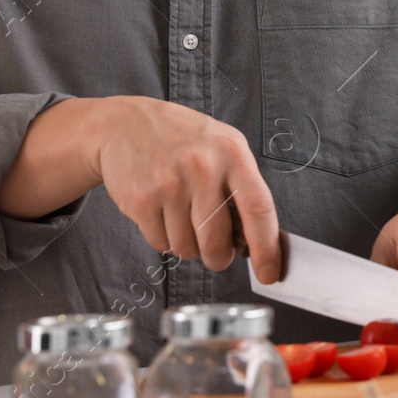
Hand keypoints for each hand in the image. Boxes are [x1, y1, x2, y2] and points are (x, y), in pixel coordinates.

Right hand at [91, 97, 281, 281]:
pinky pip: (160, 243)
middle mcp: (202, 168)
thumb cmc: (184, 139)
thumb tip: (262, 240)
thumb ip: (244, 187)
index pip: (258, 208)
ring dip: (188, 245)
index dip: (266, 247)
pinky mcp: (140, 200)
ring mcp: (169, 184)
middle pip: (217, 242)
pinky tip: (163, 213)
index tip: (269, 273)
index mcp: (232, 154)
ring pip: (187, 248)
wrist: (127, 124)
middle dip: (218, 258)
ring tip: (183, 216)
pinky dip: (164, 239)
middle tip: (216, 252)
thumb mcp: (225, 147)